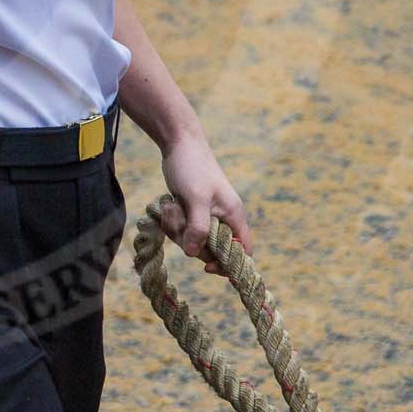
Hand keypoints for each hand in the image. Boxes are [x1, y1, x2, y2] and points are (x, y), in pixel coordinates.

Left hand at [155, 135, 252, 272]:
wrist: (178, 144)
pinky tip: (169, 205)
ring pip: (194, 240)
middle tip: (180, 221)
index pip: (242, 252)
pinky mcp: (192, 212)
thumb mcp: (196, 199)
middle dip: (192, 241)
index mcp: (234, 216)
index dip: (228, 265)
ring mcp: (207, 216)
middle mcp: (224, 219)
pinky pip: (183, 230)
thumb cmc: (192, 168)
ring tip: (173, 207)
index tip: (207, 267)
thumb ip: (198, 228)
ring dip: (178, 230)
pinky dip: (173, 222)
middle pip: (212, 250)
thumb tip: (193, 254)